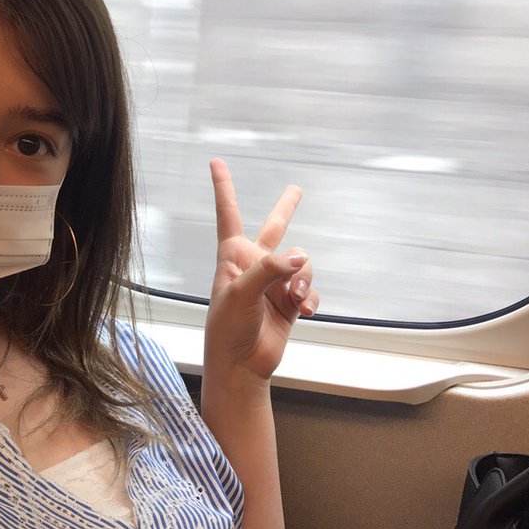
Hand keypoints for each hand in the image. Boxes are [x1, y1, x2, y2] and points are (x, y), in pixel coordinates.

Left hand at [204, 158, 318, 383]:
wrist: (241, 366)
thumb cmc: (228, 328)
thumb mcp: (241, 293)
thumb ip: (270, 269)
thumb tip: (301, 256)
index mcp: (233, 256)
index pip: (228, 214)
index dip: (224, 187)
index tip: (215, 162)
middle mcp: (254, 265)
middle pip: (274, 228)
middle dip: (286, 208)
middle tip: (297, 189)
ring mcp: (274, 283)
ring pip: (301, 264)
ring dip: (303, 279)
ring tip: (295, 299)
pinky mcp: (290, 303)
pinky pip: (310, 289)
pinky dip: (312, 298)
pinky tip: (306, 310)